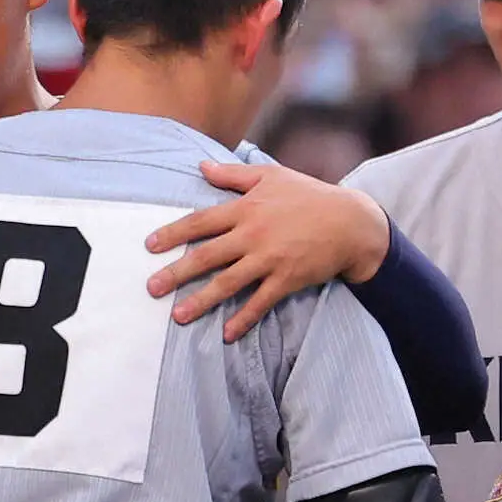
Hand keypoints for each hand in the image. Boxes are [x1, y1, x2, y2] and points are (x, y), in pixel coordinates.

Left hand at [146, 161, 389, 340]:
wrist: (351, 221)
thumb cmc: (309, 195)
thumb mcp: (271, 175)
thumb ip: (233, 174)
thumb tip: (201, 167)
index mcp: (245, 208)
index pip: (200, 222)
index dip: (173, 234)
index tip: (150, 246)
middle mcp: (253, 235)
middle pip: (206, 256)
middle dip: (176, 273)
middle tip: (151, 288)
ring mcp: (270, 259)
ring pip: (228, 283)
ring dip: (202, 301)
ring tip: (178, 316)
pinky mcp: (287, 279)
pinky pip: (260, 302)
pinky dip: (244, 318)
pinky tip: (227, 334)